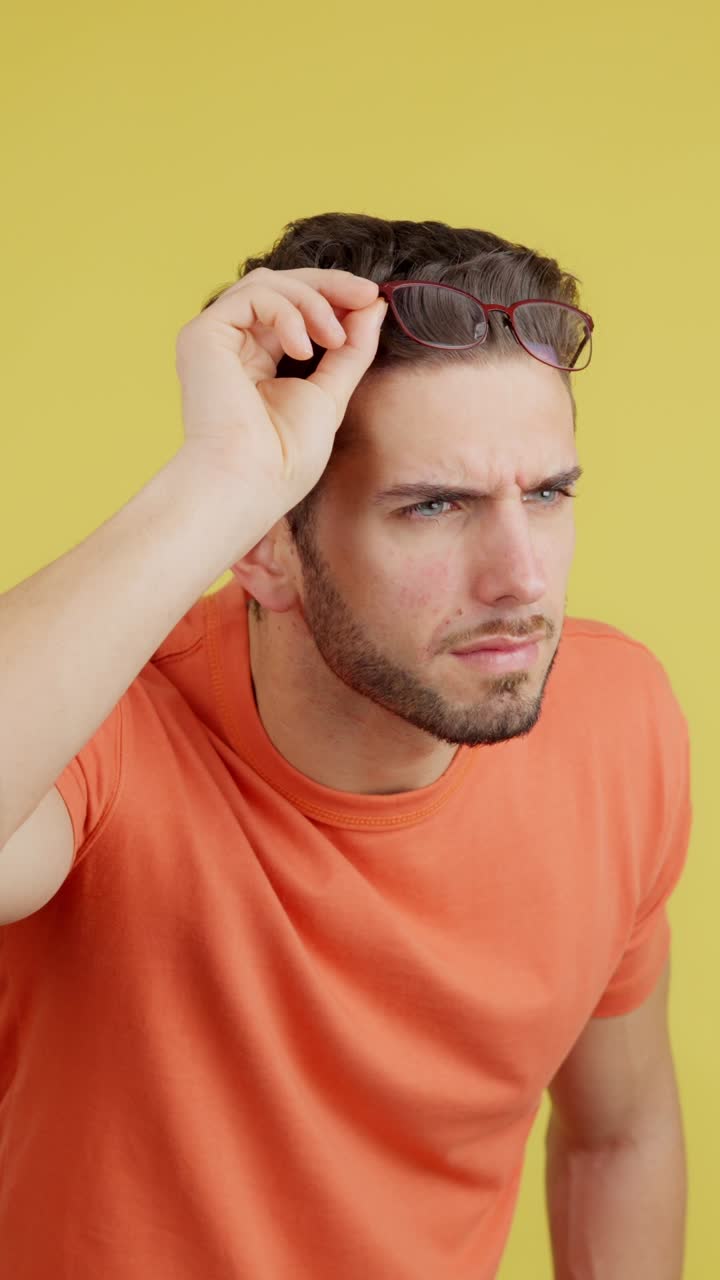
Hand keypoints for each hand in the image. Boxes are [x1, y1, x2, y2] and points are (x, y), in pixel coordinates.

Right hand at [174, 267, 386, 523]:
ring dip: (312, 301)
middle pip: (280, 287)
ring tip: (334, 337)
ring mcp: (215, 339)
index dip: (332, 297)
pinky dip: (288, 313)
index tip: (371, 299)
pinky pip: (253, 296)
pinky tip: (304, 348)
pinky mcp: (203, 334)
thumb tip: (373, 305)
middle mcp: (232, 346)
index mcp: (257, 361)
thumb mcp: (331, 393)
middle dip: (328, 286)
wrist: (251, 482)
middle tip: (366, 294)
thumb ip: (351, 350)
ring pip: (267, 284)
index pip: (293, 310)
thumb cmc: (284, 458)